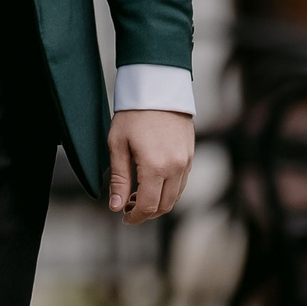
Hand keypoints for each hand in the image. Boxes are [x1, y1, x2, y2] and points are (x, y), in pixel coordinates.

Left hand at [107, 108, 192, 222]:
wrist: (158, 88)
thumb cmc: (133, 114)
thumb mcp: (118, 145)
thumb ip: (119, 179)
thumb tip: (116, 206)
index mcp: (155, 166)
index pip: (148, 206)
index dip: (135, 217)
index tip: (123, 217)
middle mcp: (176, 167)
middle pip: (164, 206)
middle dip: (146, 213)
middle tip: (128, 208)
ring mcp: (186, 162)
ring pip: (175, 196)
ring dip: (158, 203)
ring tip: (137, 195)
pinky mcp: (191, 155)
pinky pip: (181, 183)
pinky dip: (168, 190)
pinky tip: (152, 183)